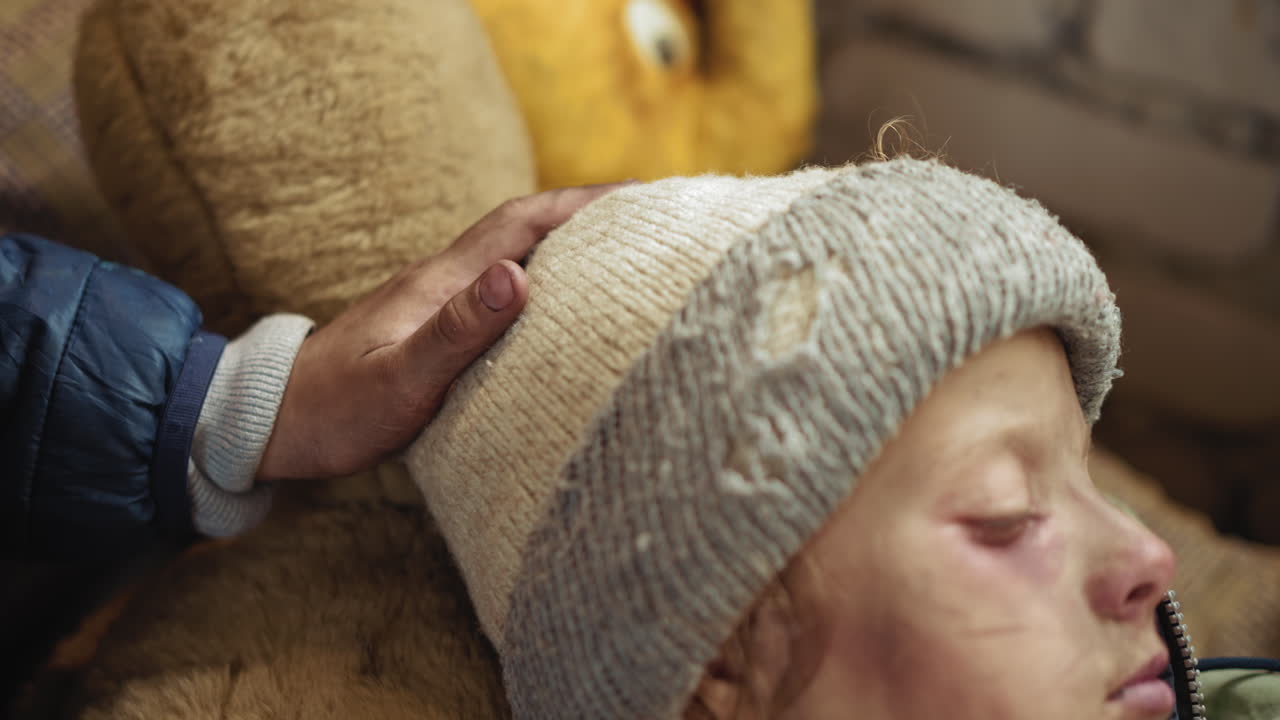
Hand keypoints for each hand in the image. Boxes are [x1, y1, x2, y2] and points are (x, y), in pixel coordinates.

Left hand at [256, 184, 627, 479]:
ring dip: (566, 251)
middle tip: (648, 222)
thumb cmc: (335, 409)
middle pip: (524, 231)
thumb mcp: (399, 378)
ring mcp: (435, 303)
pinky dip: (540, 288)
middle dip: (587, 218)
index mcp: (440, 283)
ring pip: (513, 260)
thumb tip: (517, 276)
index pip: (520, 223)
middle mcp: (442, 282)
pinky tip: (559, 312)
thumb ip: (456, 331)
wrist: (272, 422)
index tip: (638, 197)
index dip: (580, 204)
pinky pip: (499, 294)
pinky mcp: (431, 329)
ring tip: (622, 260)